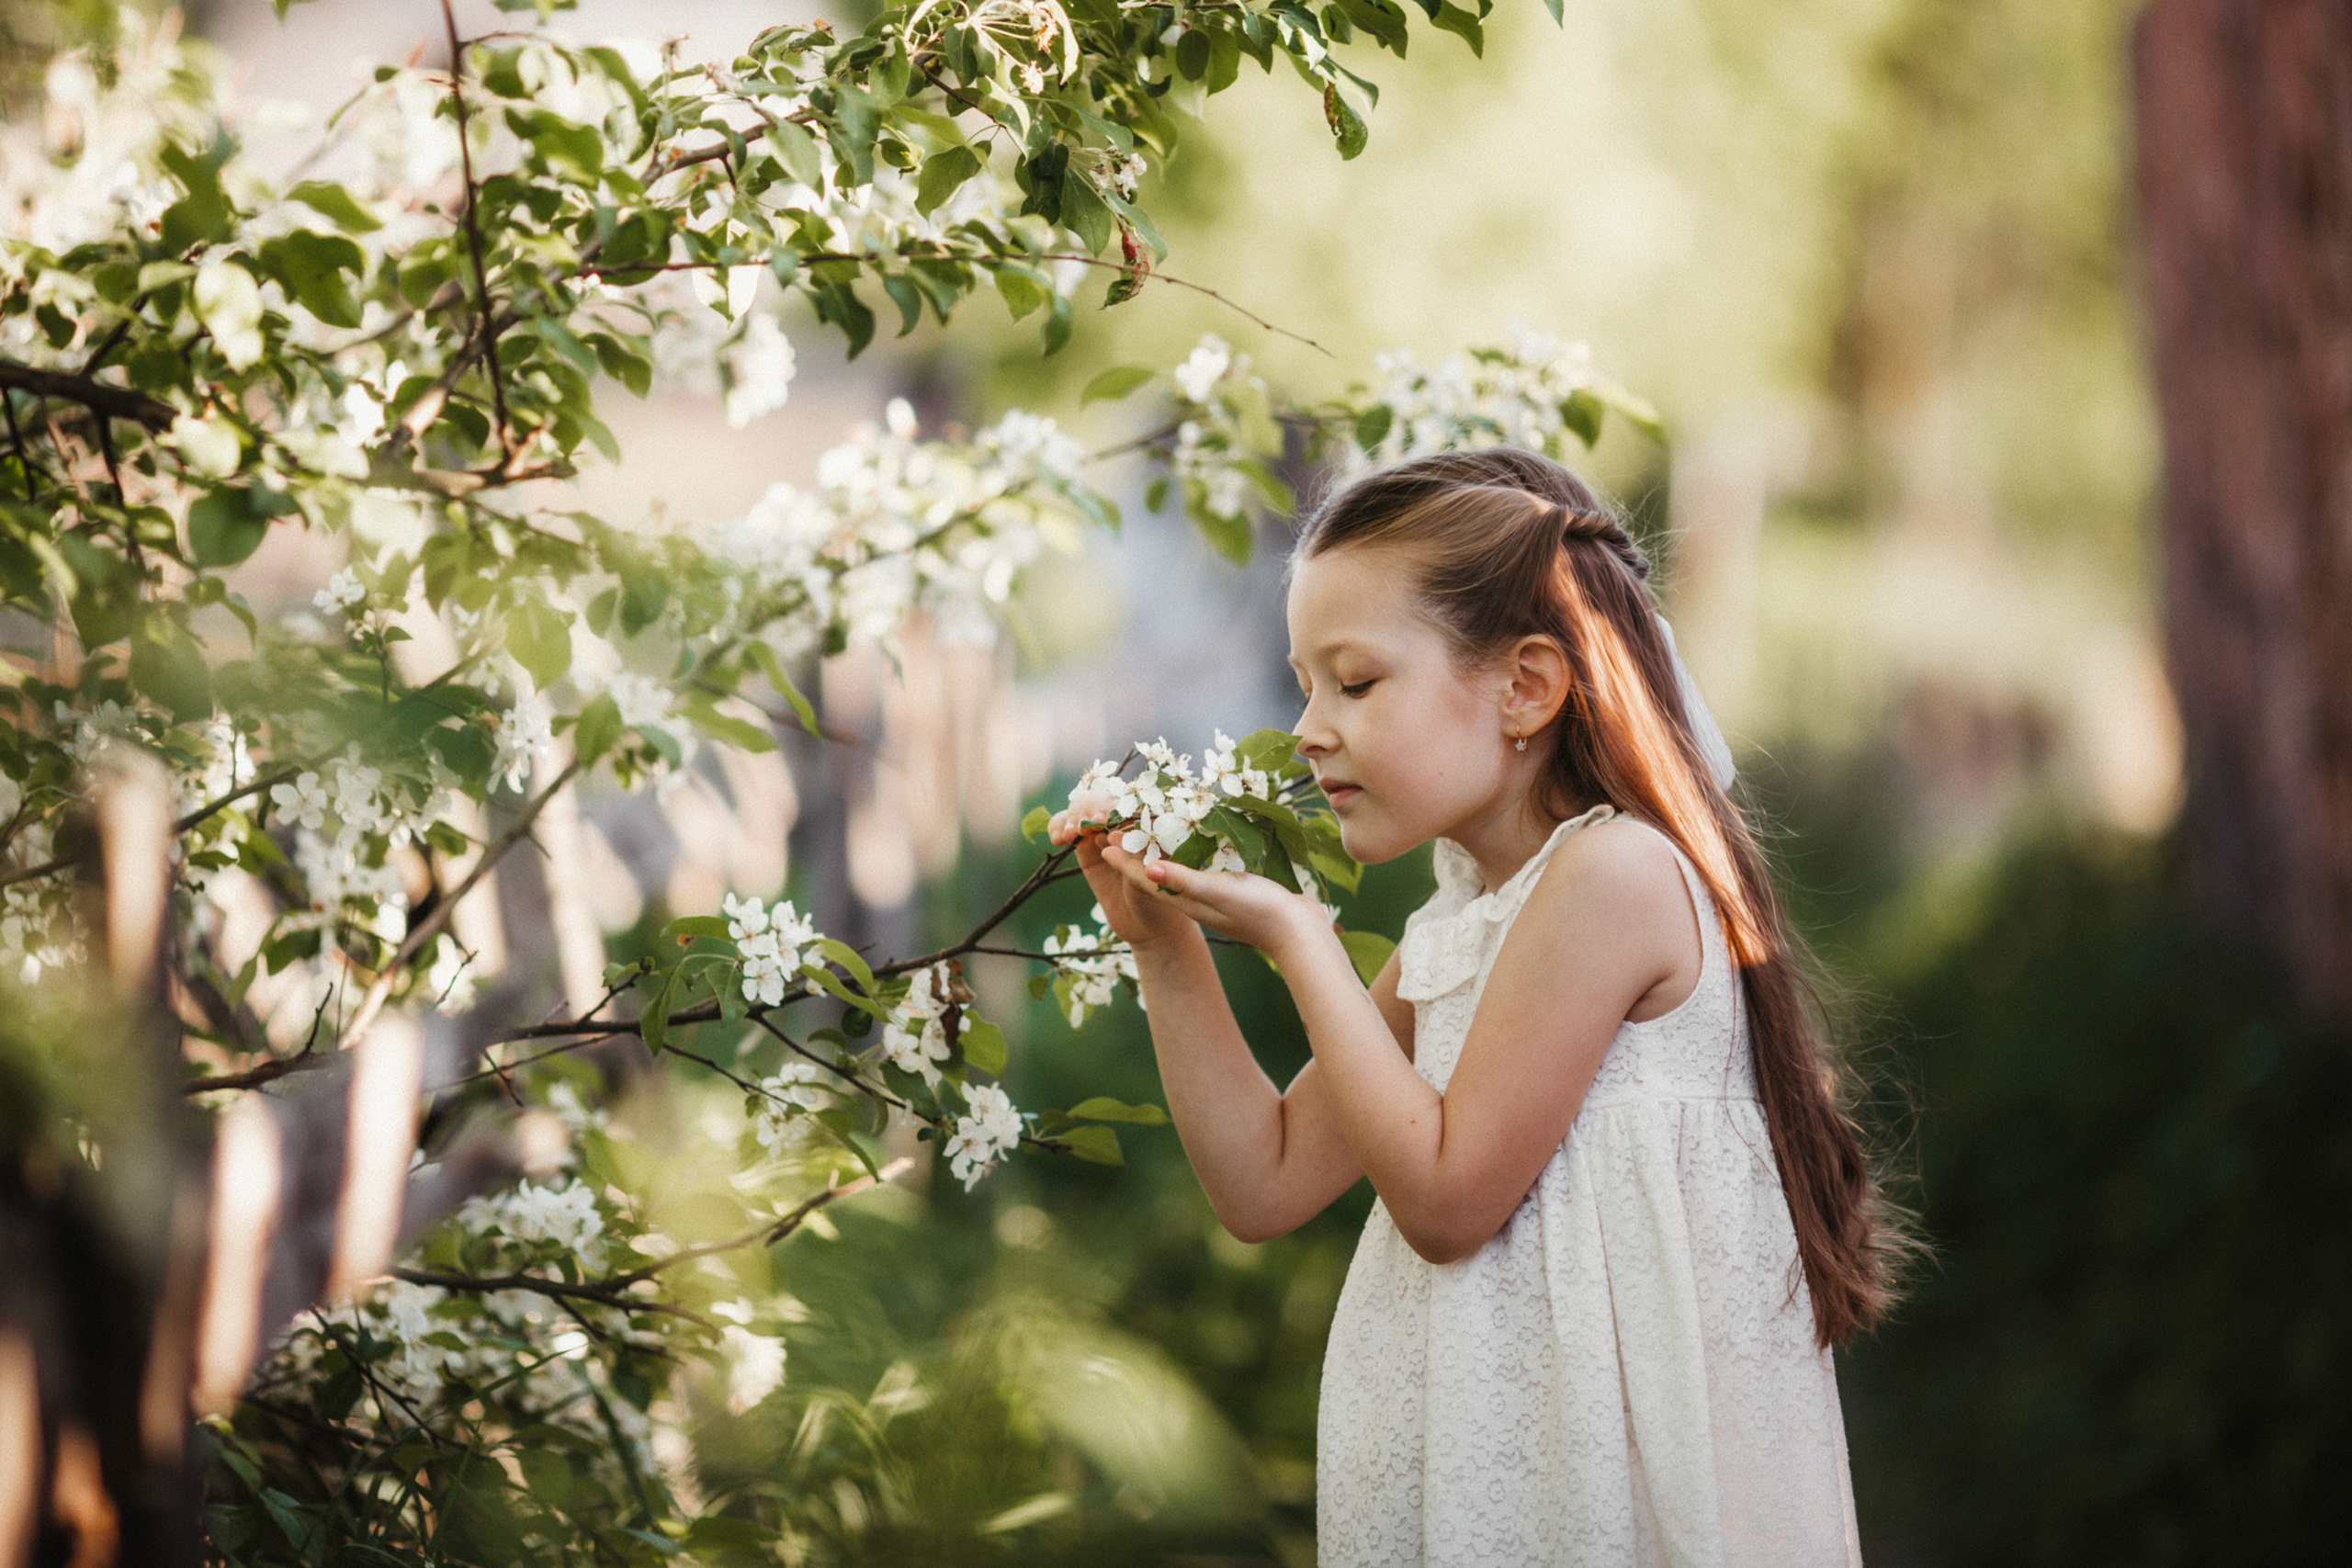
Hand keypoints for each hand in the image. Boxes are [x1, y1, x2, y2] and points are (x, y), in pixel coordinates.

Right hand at [1047, 808, 1198, 954]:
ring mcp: (1104, 834)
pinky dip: (1058, 826)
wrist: (1148, 927)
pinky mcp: (1086, 848)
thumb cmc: (1161, 900)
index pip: (1128, 801)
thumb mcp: (1153, 880)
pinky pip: (1067, 828)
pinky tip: (1057, 839)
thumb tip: (1113, 836)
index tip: (1105, 818)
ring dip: (1072, 816)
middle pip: (1101, 800)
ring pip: (1082, 810)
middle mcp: (1126, 823)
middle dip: (1090, 808)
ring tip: (1069, 834)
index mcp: (1149, 823)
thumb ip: (1136, 859)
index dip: (1113, 805)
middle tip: (1084, 826)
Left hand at [1093, 829, 1328, 961]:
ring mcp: (1213, 897)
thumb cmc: (1257, 910)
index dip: (1125, 860)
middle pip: (1156, 874)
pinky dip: (1188, 856)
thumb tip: (1147, 869)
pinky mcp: (1231, 891)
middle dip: (1137, 854)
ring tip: (1149, 832)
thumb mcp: (1216, 891)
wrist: (1297, 933)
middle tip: (1120, 830)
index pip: (1146, 879)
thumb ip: (1183, 880)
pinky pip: (1200, 871)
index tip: (1104, 840)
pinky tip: (1194, 845)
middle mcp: (1195, 900)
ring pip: (1177, 872)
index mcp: (1186, 900)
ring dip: (1161, 853)